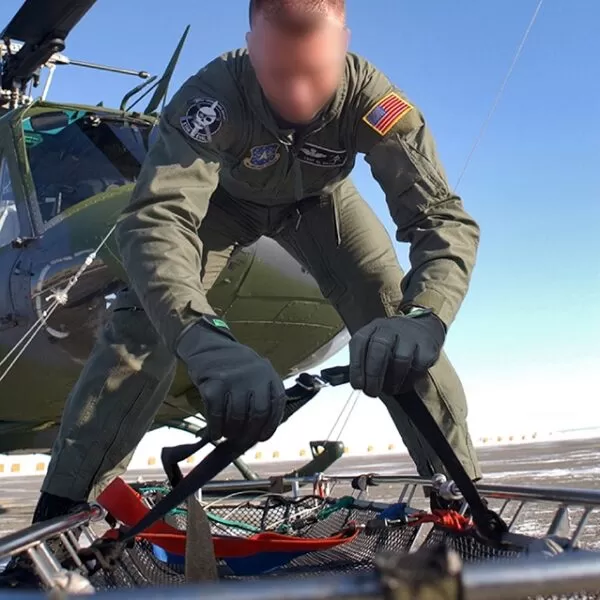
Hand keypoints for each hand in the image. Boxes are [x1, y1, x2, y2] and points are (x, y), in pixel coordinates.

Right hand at [176, 316, 285, 445]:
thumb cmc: (234, 365)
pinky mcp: (213, 385)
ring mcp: (233, 380)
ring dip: (232, 433)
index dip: (271, 425)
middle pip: (258, 414)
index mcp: (268, 373)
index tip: (262, 437)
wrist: (207, 345)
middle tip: (241, 440)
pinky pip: (216, 415)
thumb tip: (259, 431)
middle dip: (249, 433)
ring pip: (237, 418)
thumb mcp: (256, 372)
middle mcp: (254, 375)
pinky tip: (215, 433)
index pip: (277, 405)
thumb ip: (262, 394)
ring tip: (228, 434)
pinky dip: (216, 429)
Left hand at [349, 311, 444, 397]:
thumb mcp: (374, 343)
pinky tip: (404, 383)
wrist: (423, 327)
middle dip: (373, 374)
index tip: (357, 385)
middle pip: (379, 349)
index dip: (356, 366)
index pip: (359, 343)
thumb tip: (357, 384)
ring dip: (392, 381)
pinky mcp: (427, 347)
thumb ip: (364, 360)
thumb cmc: (393, 342)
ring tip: (389, 389)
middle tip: (371, 392)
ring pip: (399, 360)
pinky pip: (417, 367)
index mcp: (372, 328)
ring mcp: (410, 336)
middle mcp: (389, 329)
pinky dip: (409, 380)